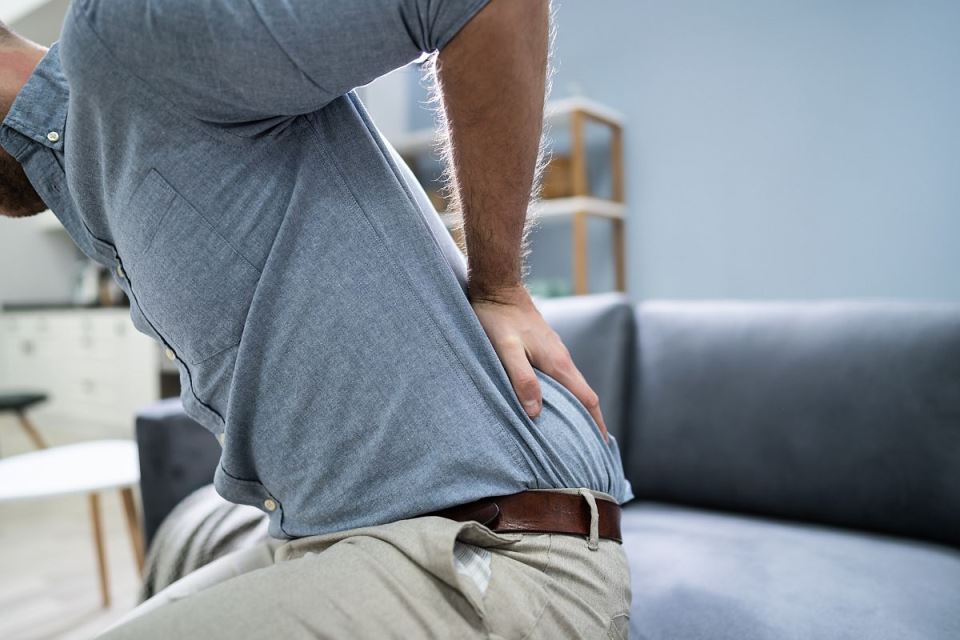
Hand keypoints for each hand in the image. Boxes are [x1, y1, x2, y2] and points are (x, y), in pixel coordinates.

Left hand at [470, 284, 608, 441]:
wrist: (498, 287)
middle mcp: (561, 358)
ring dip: (577, 408)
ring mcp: (554, 352)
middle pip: (584, 395)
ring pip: (572, 386)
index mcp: (558, 363)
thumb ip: (522, 378)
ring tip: (573, 431)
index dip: (596, 423)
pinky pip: (561, 377)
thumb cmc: (499, 319)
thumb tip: (535, 411)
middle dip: (590, 421)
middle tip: (590, 448)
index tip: (602, 446)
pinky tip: (551, 402)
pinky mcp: (544, 348)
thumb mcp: (506, 350)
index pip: (587, 399)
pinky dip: (564, 394)